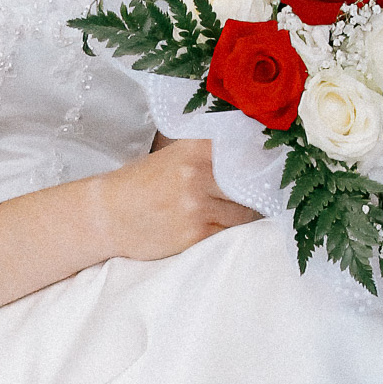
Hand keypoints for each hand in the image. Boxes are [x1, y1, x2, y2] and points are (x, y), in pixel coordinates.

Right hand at [93, 139, 260, 260]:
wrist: (107, 214)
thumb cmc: (141, 184)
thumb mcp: (174, 157)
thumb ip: (210, 154)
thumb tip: (255, 157)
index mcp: (196, 148)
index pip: (246, 153)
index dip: (262, 164)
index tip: (275, 168)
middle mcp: (198, 173)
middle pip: (250, 186)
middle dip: (255, 194)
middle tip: (257, 197)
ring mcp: (197, 205)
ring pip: (244, 214)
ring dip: (244, 217)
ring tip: (230, 214)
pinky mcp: (195, 234)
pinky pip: (229, 235)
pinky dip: (229, 234)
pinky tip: (217, 228)